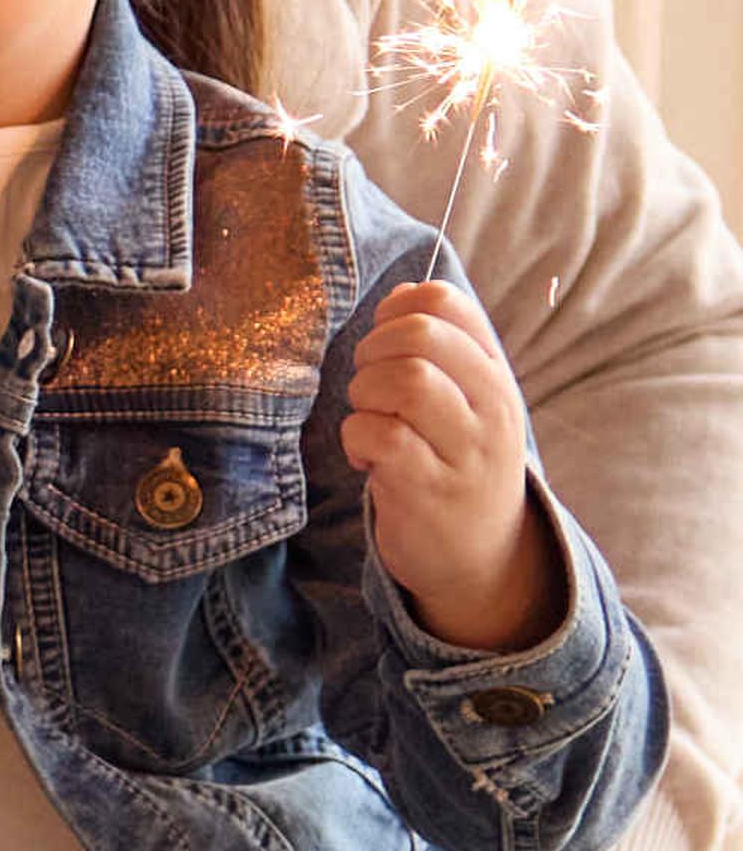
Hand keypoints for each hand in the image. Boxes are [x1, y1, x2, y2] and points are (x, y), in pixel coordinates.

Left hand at [345, 278, 550, 649]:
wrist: (482, 557)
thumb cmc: (457, 464)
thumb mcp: (467, 401)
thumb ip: (440, 347)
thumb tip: (401, 293)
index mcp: (494, 373)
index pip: (446, 302)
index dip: (396, 310)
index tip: (382, 343)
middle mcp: (490, 406)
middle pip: (419, 337)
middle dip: (372, 351)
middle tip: (368, 387)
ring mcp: (464, 449)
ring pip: (404, 381)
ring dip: (363, 396)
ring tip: (369, 421)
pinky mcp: (429, 489)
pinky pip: (379, 437)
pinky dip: (356, 441)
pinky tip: (367, 460)